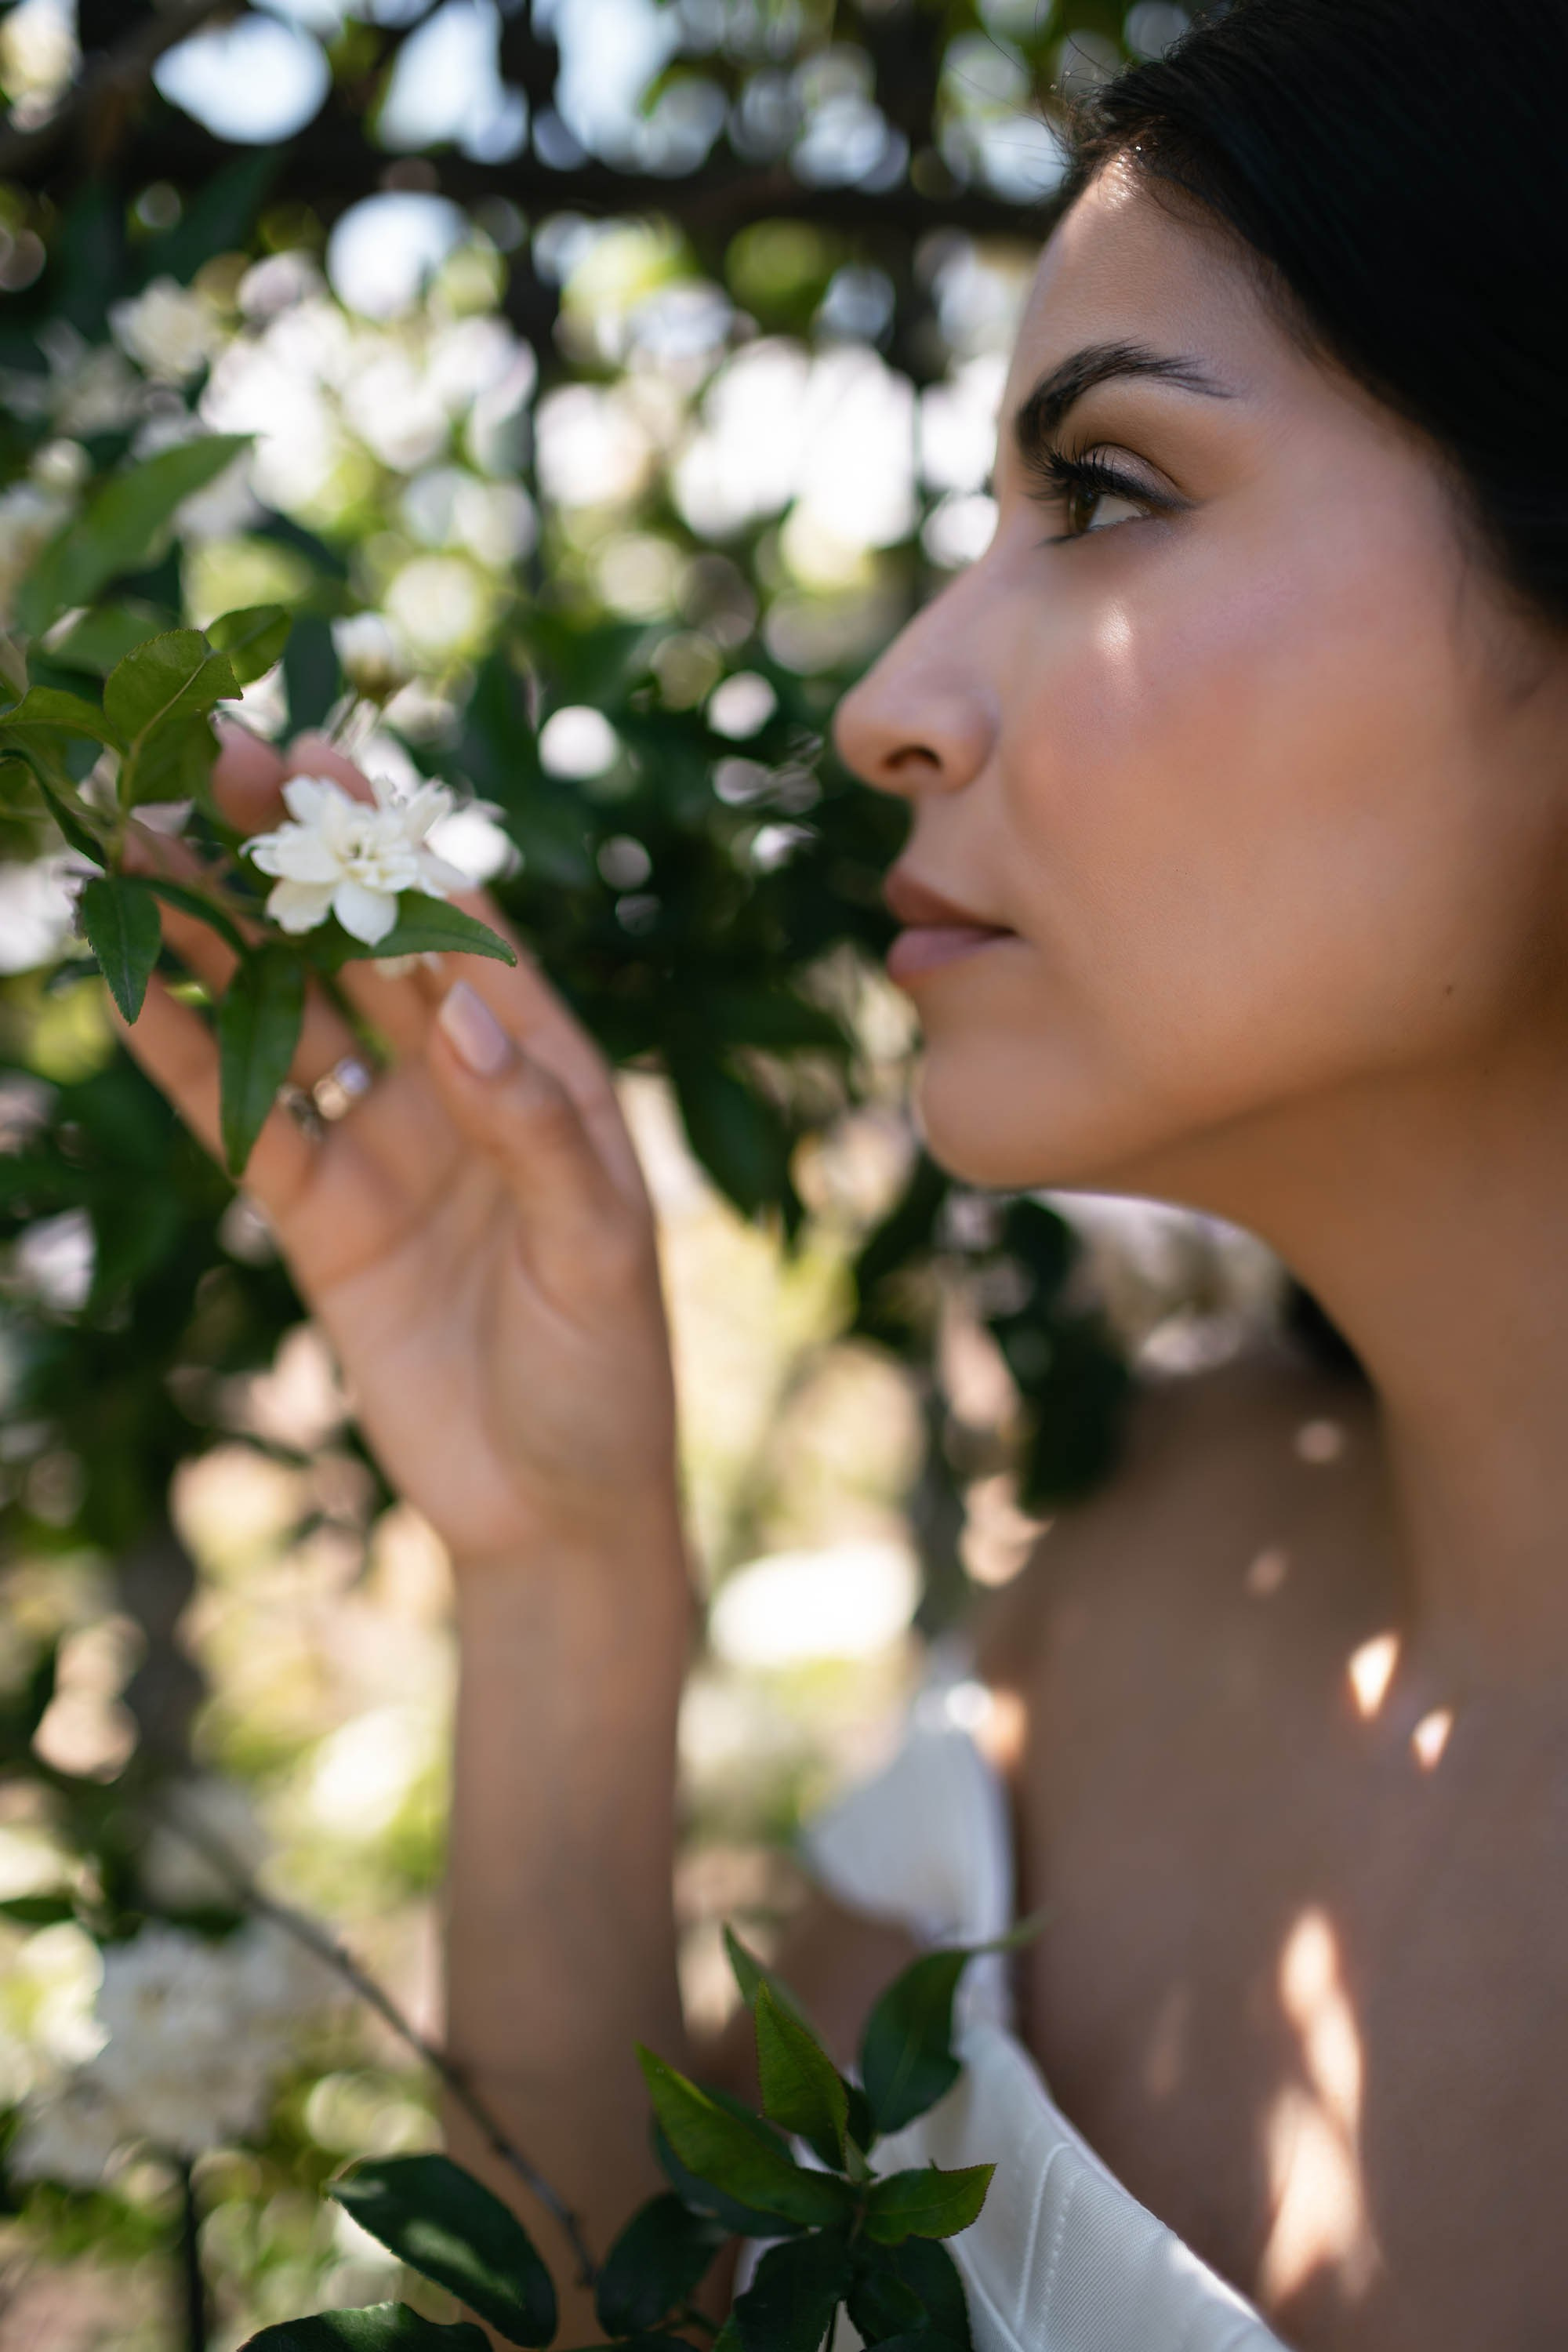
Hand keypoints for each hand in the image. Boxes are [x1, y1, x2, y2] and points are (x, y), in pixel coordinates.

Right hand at [116, 725, 687, 1584]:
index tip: (321, 752)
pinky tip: (126, 987)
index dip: (391, 835)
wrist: (552, 1511)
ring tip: (133, 848)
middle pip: (358, 946)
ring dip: (216, 938)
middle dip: (285, 856)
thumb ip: (535, 1130)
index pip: (462, 927)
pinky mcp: (320, 1216)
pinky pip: (242, 1121)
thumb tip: (461, 1011)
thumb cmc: (609, 1375)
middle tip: (204, 761)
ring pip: (285, 1017)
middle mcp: (461, 1086)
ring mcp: (384, 1144)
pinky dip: (186, 1058)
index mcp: (547, 1069)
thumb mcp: (599, 1249)